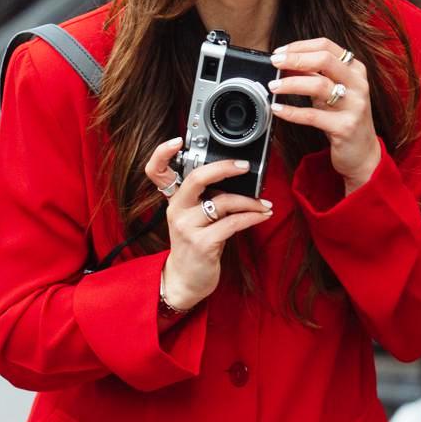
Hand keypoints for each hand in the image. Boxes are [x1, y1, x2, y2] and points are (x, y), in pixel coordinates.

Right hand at [143, 138, 272, 309]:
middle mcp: (176, 211)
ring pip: (223, 202)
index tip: (177, 140)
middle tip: (244, 166)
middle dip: (223, 168)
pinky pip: (233, 223)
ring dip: (250, 202)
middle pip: (195, 179)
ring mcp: (187, 228)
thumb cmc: (194, 245)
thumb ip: (204, 198)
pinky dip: (252, 217)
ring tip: (264, 204)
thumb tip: (235, 178)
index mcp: (173, 201)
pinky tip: (262, 215)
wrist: (185, 281)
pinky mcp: (203, 244)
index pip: (156, 172)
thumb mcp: (192, 218)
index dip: (162, 153)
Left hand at [268, 38, 381, 193]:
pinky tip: (278, 108)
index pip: (326, 46)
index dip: (300, 46)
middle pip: (324, 60)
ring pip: (319, 85)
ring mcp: (354, 105)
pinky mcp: (345, 127)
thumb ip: (315, 75)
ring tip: (273, 86)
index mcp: (355, 70)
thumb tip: (287, 61)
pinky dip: (292, 111)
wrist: (363, 153)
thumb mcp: (332, 92)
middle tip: (274, 62)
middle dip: (295, 59)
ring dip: (291, 83)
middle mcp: (358, 84)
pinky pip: (313, 116)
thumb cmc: (344, 118)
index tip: (280, 51)